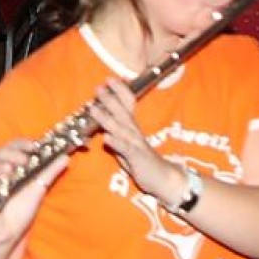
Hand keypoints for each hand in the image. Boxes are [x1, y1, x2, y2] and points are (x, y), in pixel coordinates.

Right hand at [0, 139, 68, 250]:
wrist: (5, 232)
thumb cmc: (20, 212)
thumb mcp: (38, 189)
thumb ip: (50, 171)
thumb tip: (65, 157)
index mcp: (14, 167)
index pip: (14, 147)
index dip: (22, 143)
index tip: (33, 145)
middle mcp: (0, 170)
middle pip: (0, 151)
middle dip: (12, 152)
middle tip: (24, 160)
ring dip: (3, 164)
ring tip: (12, 171)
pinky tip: (1, 182)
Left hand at [87, 78, 182, 202]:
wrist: (164, 180)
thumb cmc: (142, 162)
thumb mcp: (126, 145)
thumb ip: (115, 134)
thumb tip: (103, 126)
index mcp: (132, 128)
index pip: (128, 105)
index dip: (120, 91)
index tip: (111, 78)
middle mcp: (134, 132)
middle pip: (122, 112)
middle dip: (110, 99)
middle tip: (99, 87)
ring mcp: (136, 144)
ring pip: (120, 128)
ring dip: (106, 117)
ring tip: (94, 108)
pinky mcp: (136, 158)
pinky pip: (125, 149)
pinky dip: (115, 142)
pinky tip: (106, 137)